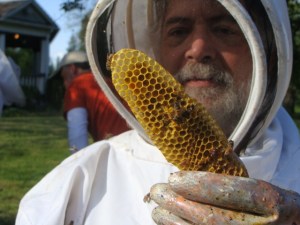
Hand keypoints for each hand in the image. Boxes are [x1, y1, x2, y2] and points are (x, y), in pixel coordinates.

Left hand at [150, 171, 299, 224]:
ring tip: (156, 210)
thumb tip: (187, 179)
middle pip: (213, 218)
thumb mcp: (263, 189)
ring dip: (175, 223)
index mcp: (272, 203)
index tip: (174, 178)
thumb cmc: (271, 206)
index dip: (201, 185)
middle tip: (156, 191)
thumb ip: (233, 185)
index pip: (234, 192)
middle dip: (179, 204)